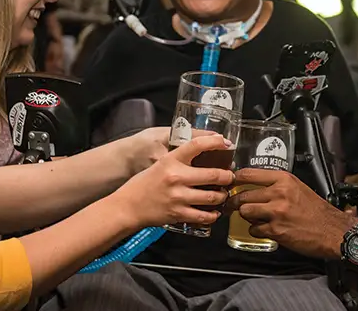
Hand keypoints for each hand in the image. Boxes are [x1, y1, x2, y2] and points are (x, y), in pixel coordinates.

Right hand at [113, 134, 234, 229]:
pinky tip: (214, 211)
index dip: (215, 142)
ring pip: (213, 196)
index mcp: (171, 160)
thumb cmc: (144, 184)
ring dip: (222, 196)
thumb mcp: (160, 164)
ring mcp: (178, 197)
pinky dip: (213, 215)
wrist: (128, 206)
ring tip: (223, 194)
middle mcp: (176, 177)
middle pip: (213, 174)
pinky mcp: (179, 214)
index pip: (197, 145)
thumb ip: (180, 161)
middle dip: (227, 176)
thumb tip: (204, 157)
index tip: (226, 143)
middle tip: (230, 176)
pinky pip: (204, 215)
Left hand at [229, 168, 355, 259]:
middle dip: (235, 202)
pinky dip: (256, 230)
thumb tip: (253, 185)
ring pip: (245, 211)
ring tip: (254, 217)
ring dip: (246, 216)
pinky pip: (254, 228)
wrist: (333, 231)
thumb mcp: (298, 188)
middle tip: (233, 205)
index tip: (229, 182)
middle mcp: (279, 193)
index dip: (235, 179)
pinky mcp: (276, 230)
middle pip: (243, 195)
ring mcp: (276, 212)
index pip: (249, 174)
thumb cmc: (316, 210)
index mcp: (284, 179)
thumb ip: (277, 185)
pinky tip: (265, 229)